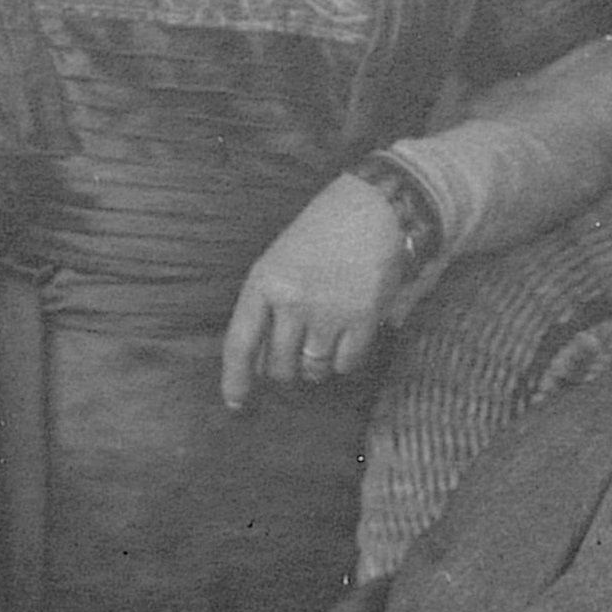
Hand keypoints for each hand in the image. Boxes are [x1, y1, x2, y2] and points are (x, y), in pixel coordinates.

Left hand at [219, 174, 417, 410]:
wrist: (375, 207)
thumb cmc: (322, 233)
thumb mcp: (279, 260)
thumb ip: (265, 306)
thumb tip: (258, 363)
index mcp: (264, 282)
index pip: (239, 344)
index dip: (235, 380)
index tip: (236, 403)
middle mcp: (293, 300)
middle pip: (278, 366)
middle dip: (284, 368)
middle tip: (295, 351)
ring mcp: (329, 311)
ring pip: (312, 369)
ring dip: (315, 365)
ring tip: (323, 337)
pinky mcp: (364, 318)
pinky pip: (345, 364)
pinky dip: (344, 360)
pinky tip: (347, 337)